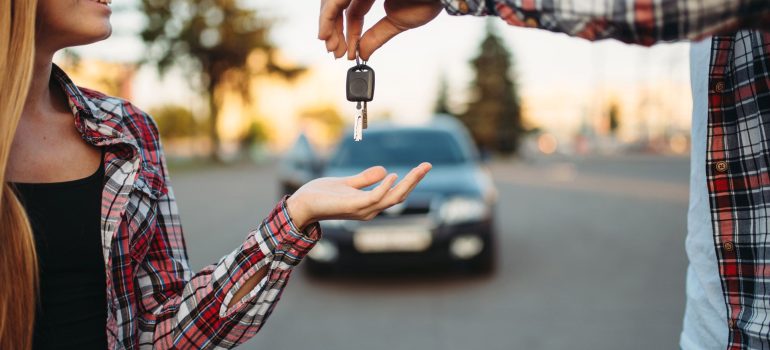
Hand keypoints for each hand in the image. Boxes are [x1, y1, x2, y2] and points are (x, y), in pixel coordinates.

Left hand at [286, 163, 431, 229]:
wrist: (302, 204)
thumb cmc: (321, 195)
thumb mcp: (347, 183)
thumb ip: (364, 179)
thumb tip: (385, 170)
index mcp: (369, 204)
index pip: (396, 193)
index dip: (410, 181)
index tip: (423, 167)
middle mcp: (369, 210)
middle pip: (399, 196)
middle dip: (415, 180)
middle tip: (428, 165)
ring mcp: (362, 210)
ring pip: (392, 198)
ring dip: (407, 182)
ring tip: (419, 168)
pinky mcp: (353, 206)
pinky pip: (374, 198)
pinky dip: (385, 187)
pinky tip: (394, 175)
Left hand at [318, 0, 443, 59]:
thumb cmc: (427, 1)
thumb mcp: (398, 22)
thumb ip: (377, 37)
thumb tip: (361, 55)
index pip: (352, 12)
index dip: (347, 34)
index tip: (344, 54)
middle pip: (338, 7)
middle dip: (334, 31)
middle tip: (335, 53)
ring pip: (333, 3)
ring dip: (328, 26)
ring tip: (331, 48)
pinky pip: (336, 0)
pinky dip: (327, 17)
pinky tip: (325, 35)